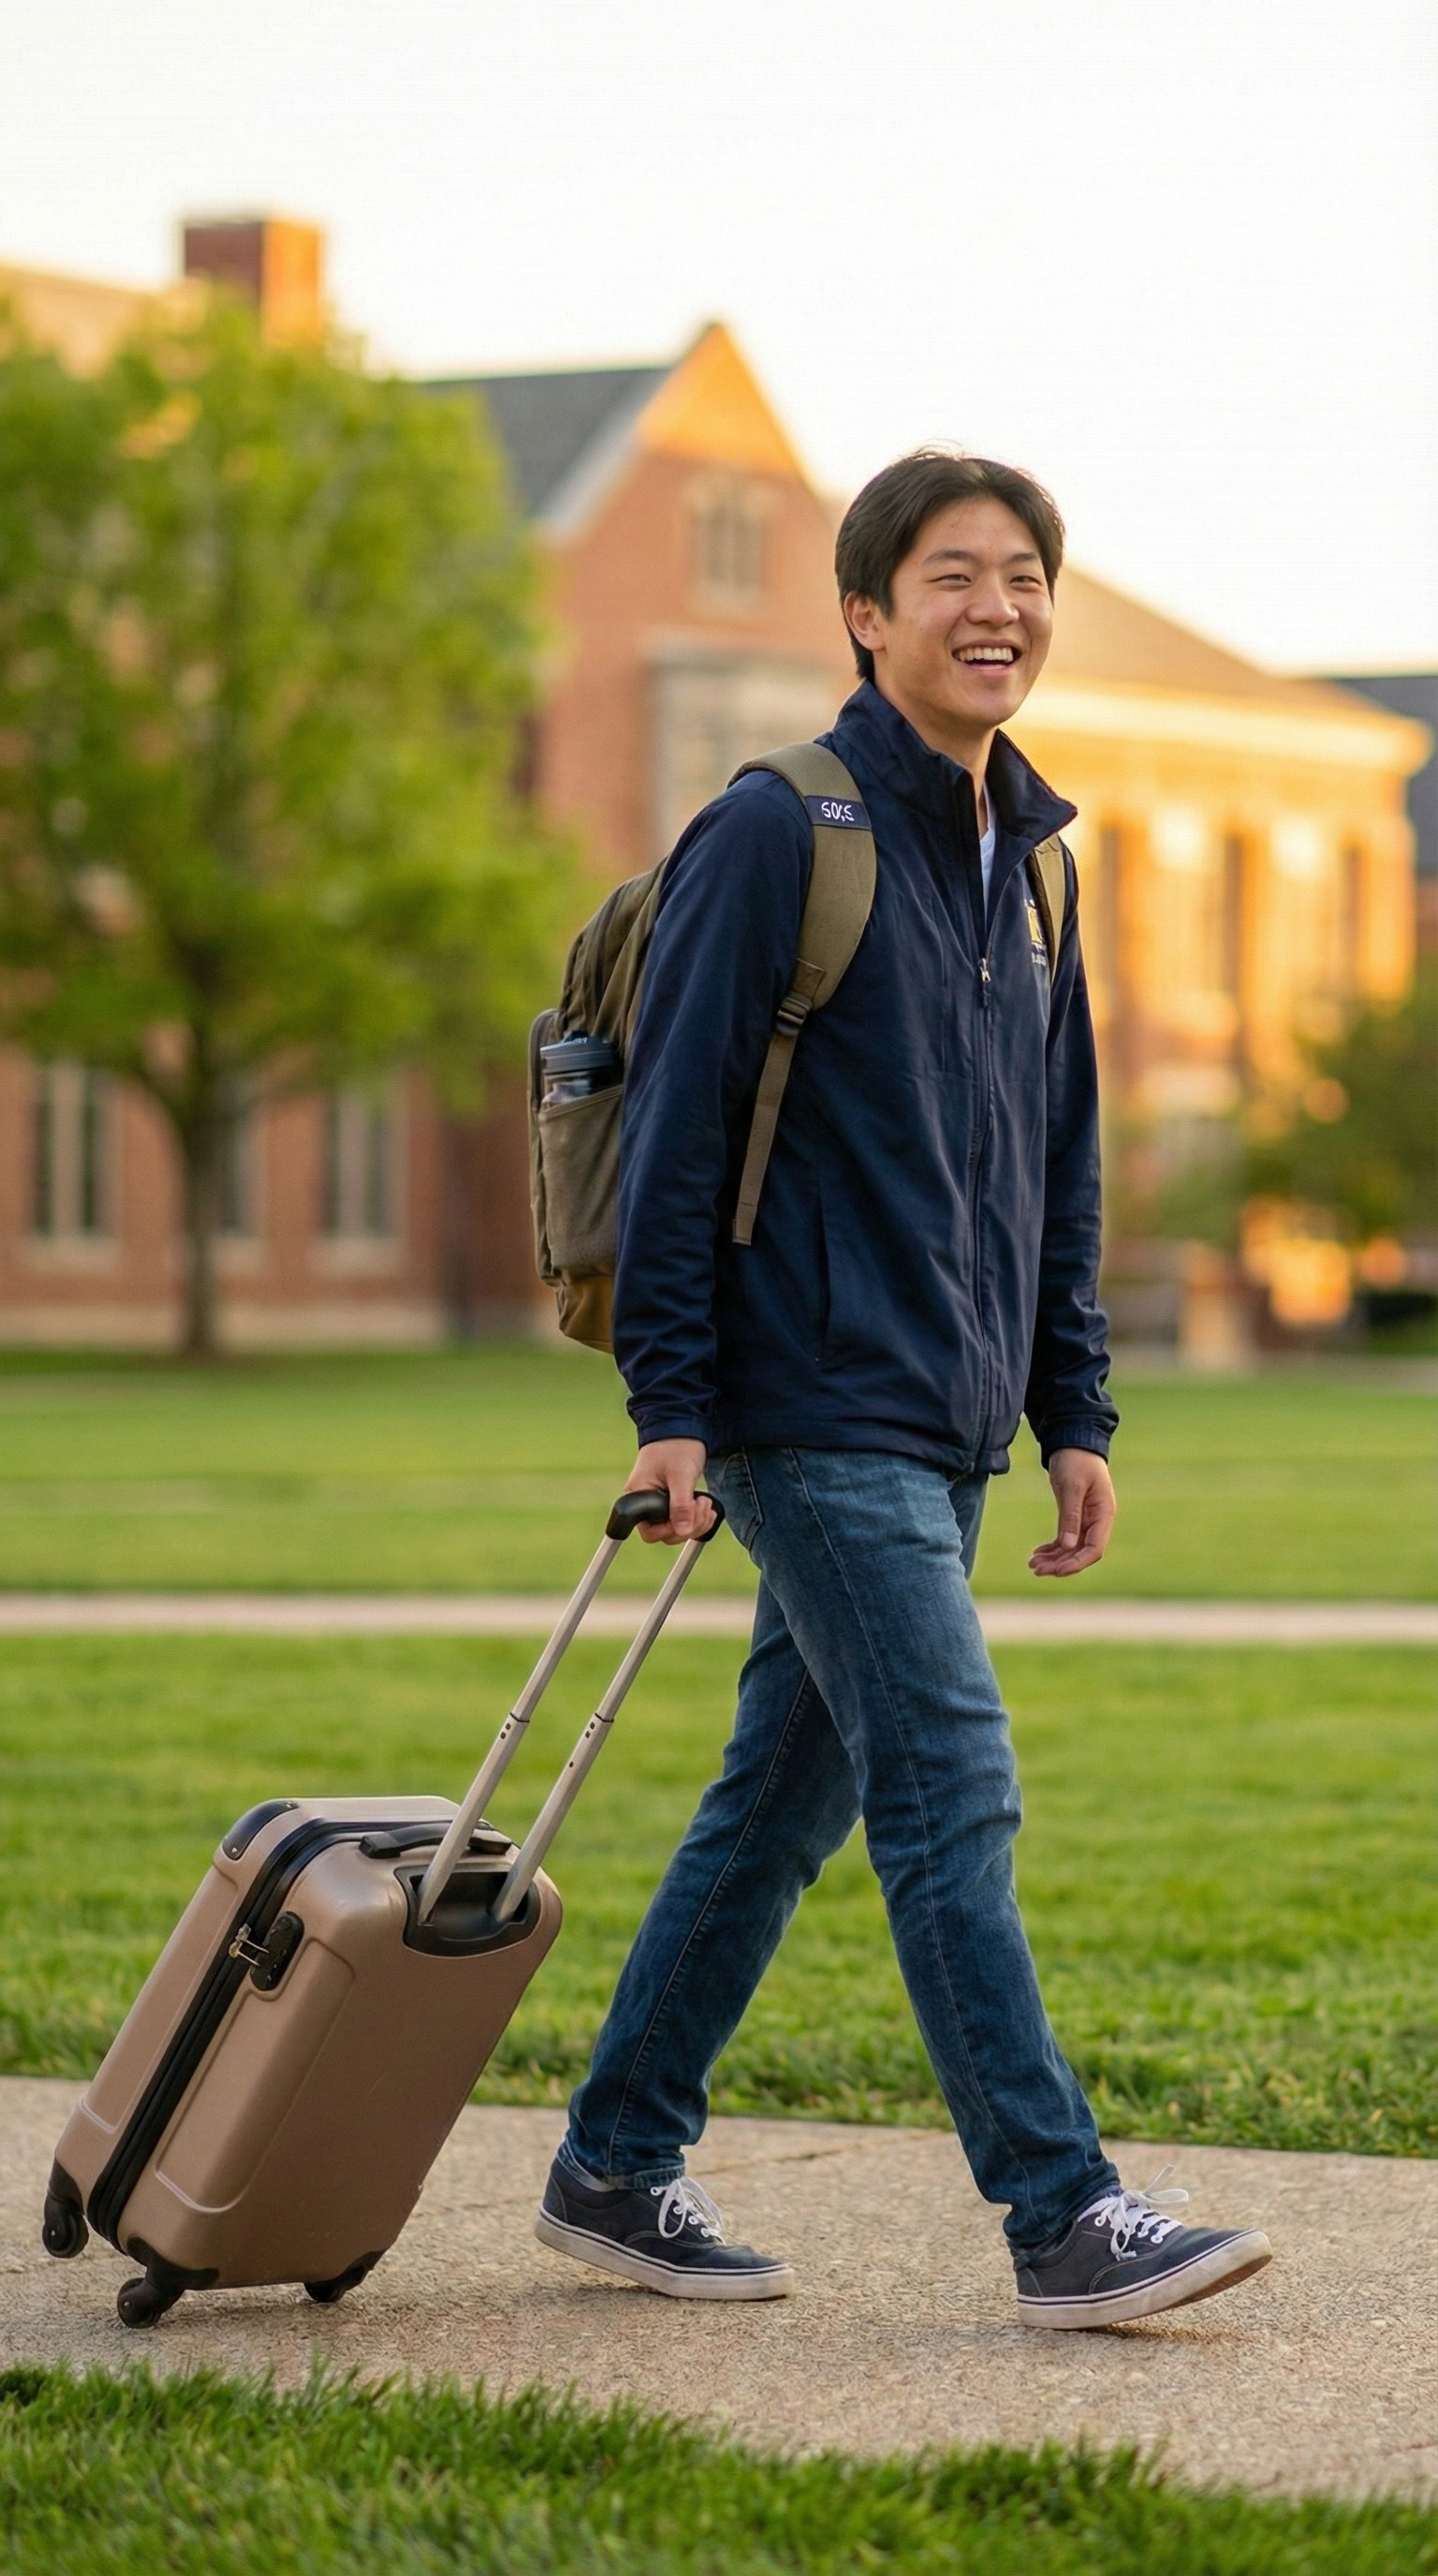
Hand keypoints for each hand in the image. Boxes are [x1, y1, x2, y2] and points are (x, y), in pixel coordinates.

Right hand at [626, 1439, 715, 1544]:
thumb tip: (683, 1531)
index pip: (649, 1532)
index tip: (687, 1516)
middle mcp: (645, 1505)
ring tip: (706, 1503)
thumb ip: (681, 1504)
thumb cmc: (675, 1445)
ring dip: (697, 1522)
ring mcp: (659, 1505)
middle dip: (689, 1525)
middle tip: (702, 1506)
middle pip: (665, 1534)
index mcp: (638, 1497)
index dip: (671, 1530)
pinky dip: (698, 1518)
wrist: (682, 1427)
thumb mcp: (680, 1475)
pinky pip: (684, 1520)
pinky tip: (707, 1507)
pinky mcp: (671, 1502)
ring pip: (677, 1529)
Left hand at [1029, 1448, 1114, 1578]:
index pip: (1095, 1548)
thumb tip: (1066, 1546)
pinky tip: (1038, 1553)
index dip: (1076, 1563)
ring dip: (1054, 1558)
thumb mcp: (1072, 1486)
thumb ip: (1070, 1516)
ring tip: (1032, 1564)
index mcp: (1104, 1514)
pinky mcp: (1074, 1515)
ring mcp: (1086, 1519)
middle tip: (1035, 1569)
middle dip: (1060, 1563)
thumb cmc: (1075, 1459)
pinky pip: (1065, 1538)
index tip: (1056, 1571)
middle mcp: (1098, 1520)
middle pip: (1081, 1551)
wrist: (1072, 1440)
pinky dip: (1053, 1548)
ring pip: (1071, 1547)